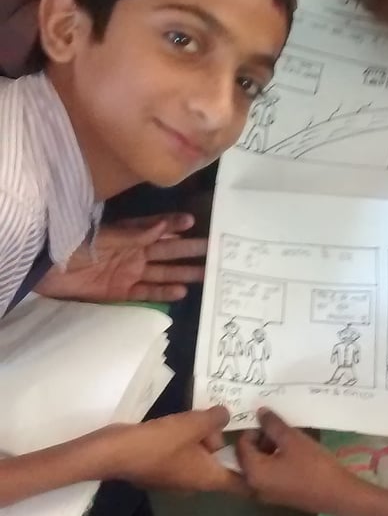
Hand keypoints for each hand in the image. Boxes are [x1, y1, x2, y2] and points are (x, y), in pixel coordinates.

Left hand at [36, 213, 206, 302]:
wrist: (47, 270)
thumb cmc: (75, 247)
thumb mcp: (106, 237)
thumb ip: (136, 234)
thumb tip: (165, 227)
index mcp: (130, 236)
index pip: (158, 228)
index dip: (174, 224)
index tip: (193, 222)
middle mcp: (135, 253)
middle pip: (168, 252)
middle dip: (190, 251)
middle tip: (214, 250)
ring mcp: (130, 273)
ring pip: (163, 273)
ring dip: (184, 273)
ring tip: (206, 273)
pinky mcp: (122, 293)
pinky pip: (147, 293)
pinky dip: (164, 293)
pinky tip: (181, 291)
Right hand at [93, 406, 248, 495]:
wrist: (114, 452)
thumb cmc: (159, 443)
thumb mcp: (194, 424)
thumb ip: (216, 419)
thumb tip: (225, 415)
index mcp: (208, 479)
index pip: (241, 483)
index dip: (254, 471)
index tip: (263, 455)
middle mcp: (195, 484)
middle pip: (219, 462)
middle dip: (217, 440)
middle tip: (209, 419)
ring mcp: (177, 479)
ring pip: (200, 455)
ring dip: (199, 436)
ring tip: (189, 418)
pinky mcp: (161, 469)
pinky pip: (183, 453)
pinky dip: (184, 439)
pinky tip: (175, 424)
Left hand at [235, 408, 364, 513]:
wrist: (339, 494)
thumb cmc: (313, 466)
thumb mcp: (292, 439)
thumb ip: (272, 424)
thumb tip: (260, 412)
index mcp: (252, 472)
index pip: (242, 444)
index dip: (255, 429)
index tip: (272, 421)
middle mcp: (253, 486)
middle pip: (245, 457)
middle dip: (259, 440)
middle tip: (278, 430)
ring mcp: (265, 494)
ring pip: (256, 466)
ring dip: (267, 450)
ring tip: (287, 440)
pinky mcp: (278, 496)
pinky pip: (266, 475)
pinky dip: (273, 462)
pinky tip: (291, 454)